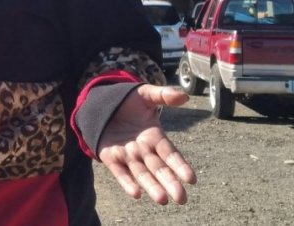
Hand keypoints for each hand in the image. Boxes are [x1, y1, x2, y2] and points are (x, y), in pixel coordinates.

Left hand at [97, 85, 195, 204]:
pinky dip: (126, 182)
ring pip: (141, 173)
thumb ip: (163, 95)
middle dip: (170, 183)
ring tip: (162, 199)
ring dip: (151, 186)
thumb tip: (185, 96)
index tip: (191, 179)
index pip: (170, 153)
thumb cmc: (129, 101)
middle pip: (159, 168)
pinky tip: (136, 193)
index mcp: (155, 136)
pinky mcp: (111, 157)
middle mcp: (144, 149)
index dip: (180, 165)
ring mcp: (127, 155)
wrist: (102, 104)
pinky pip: (119, 172)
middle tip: (181, 198)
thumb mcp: (146, 94)